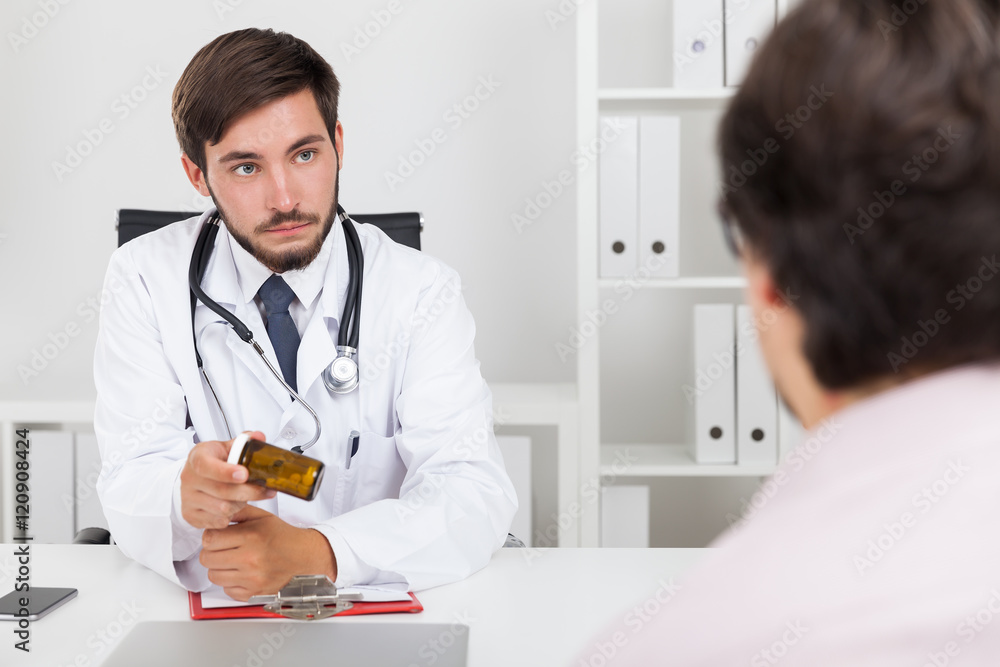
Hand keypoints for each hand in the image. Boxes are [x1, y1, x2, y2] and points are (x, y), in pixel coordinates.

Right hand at [180, 430, 275, 528]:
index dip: (226, 472)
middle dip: (249, 492)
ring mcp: (187, 498)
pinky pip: (217, 521)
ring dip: (241, 504)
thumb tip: (259, 436)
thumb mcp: (226, 447)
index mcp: (197, 457)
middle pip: (222, 491)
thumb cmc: (214, 460)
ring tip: (245, 497)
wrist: (195, 476)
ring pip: (222, 508)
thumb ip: (244, 441)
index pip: (207, 466)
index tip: (245, 474)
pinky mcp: (190, 515)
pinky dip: (231, 516)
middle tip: (266, 490)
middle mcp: (189, 478)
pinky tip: (235, 506)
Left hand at [199, 505, 337, 600]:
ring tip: (233, 561)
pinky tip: (242, 573)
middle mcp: (250, 559)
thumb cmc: (284, 537)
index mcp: (251, 536)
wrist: (305, 557)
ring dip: (220, 568)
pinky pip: (226, 590)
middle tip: (223, 548)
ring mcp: (251, 579)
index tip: (217, 536)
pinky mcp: (253, 593)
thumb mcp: (262, 517)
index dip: (210, 536)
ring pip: (213, 576)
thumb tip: (218, 511)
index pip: (209, 538)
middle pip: (207, 558)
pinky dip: (231, 582)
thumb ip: (238, 512)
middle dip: (212, 552)